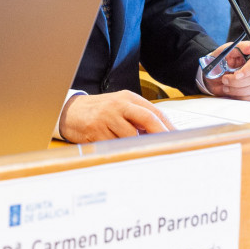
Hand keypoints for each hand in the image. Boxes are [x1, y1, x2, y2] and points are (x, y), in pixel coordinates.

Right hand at [57, 91, 174, 142]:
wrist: (70, 113)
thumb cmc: (100, 112)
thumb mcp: (120, 108)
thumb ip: (139, 118)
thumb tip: (163, 136)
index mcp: (128, 98)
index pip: (154, 111)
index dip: (168, 127)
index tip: (178, 139)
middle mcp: (118, 105)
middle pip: (148, 119)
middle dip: (162, 135)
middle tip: (171, 148)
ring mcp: (107, 117)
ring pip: (131, 136)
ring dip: (136, 146)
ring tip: (135, 150)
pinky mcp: (96, 130)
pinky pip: (115, 146)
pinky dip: (119, 151)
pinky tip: (116, 149)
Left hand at [202, 41, 249, 100]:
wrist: (214, 74)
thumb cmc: (221, 60)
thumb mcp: (226, 50)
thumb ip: (241, 46)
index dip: (249, 69)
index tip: (236, 74)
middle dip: (237, 81)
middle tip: (224, 79)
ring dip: (235, 89)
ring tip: (225, 85)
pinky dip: (238, 96)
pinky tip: (231, 91)